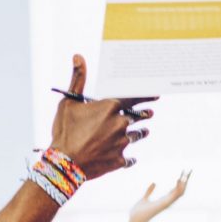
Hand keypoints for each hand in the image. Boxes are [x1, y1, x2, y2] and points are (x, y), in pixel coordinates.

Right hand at [49, 55, 156, 178]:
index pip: (133, 98)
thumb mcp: (69, 102)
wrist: (64, 164)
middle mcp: (120, 124)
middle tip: (150, 113)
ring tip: (144, 132)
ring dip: (141, 133)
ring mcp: (121, 143)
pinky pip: (129, 158)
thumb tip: (78, 56)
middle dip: (144, 114)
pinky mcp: (119, 160)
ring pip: (136, 136)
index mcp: (109, 107)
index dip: (145, 96)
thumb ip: (78, 80)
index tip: (156, 95)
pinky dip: (128, 158)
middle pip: (137, 117)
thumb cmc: (65, 131)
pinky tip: (130, 159)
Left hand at [128, 170, 189, 221]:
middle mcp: (167, 202)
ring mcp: (166, 203)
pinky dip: (177, 187)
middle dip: (186, 181)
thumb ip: (149, 191)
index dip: (180, 182)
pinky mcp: (163, 204)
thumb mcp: (145, 198)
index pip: (176, 190)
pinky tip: (178, 179)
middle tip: (190, 170)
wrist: (135, 219)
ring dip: (184, 183)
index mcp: (163, 200)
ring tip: (187, 173)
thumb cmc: (138, 211)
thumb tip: (154, 183)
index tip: (183, 173)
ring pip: (180, 193)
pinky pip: (174, 195)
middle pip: (181, 191)